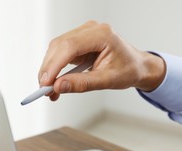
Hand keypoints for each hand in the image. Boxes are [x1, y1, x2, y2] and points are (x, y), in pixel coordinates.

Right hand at [38, 20, 165, 100]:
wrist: (137, 66)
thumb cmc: (128, 70)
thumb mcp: (108, 81)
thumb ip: (83, 84)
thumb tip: (59, 86)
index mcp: (102, 34)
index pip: (70, 46)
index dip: (54, 65)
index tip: (45, 83)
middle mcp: (90, 30)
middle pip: (59, 46)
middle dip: (48, 69)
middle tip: (44, 90)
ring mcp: (83, 34)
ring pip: (56, 49)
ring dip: (49, 70)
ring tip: (50, 91)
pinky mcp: (78, 42)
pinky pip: (60, 53)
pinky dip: (55, 69)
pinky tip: (55, 83)